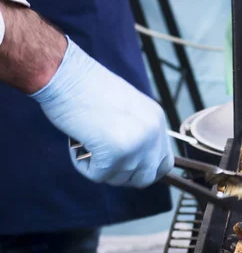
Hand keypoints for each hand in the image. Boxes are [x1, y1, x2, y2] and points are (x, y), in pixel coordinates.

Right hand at [30, 36, 173, 187]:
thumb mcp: (127, 109)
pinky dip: (82, 165)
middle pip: (146, 177)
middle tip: (102, 159)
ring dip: (99, 167)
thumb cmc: (87, 88)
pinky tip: (76, 143)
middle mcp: (153, 133)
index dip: (144, 171)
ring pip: (119, 178)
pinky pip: (98, 176)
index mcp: (157, 120)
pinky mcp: (114, 154)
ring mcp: (136, 145)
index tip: (124, 166)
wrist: (66, 74)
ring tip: (87, 141)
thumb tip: (134, 163)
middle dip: (122, 174)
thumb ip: (137, 133)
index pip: (164, 163)